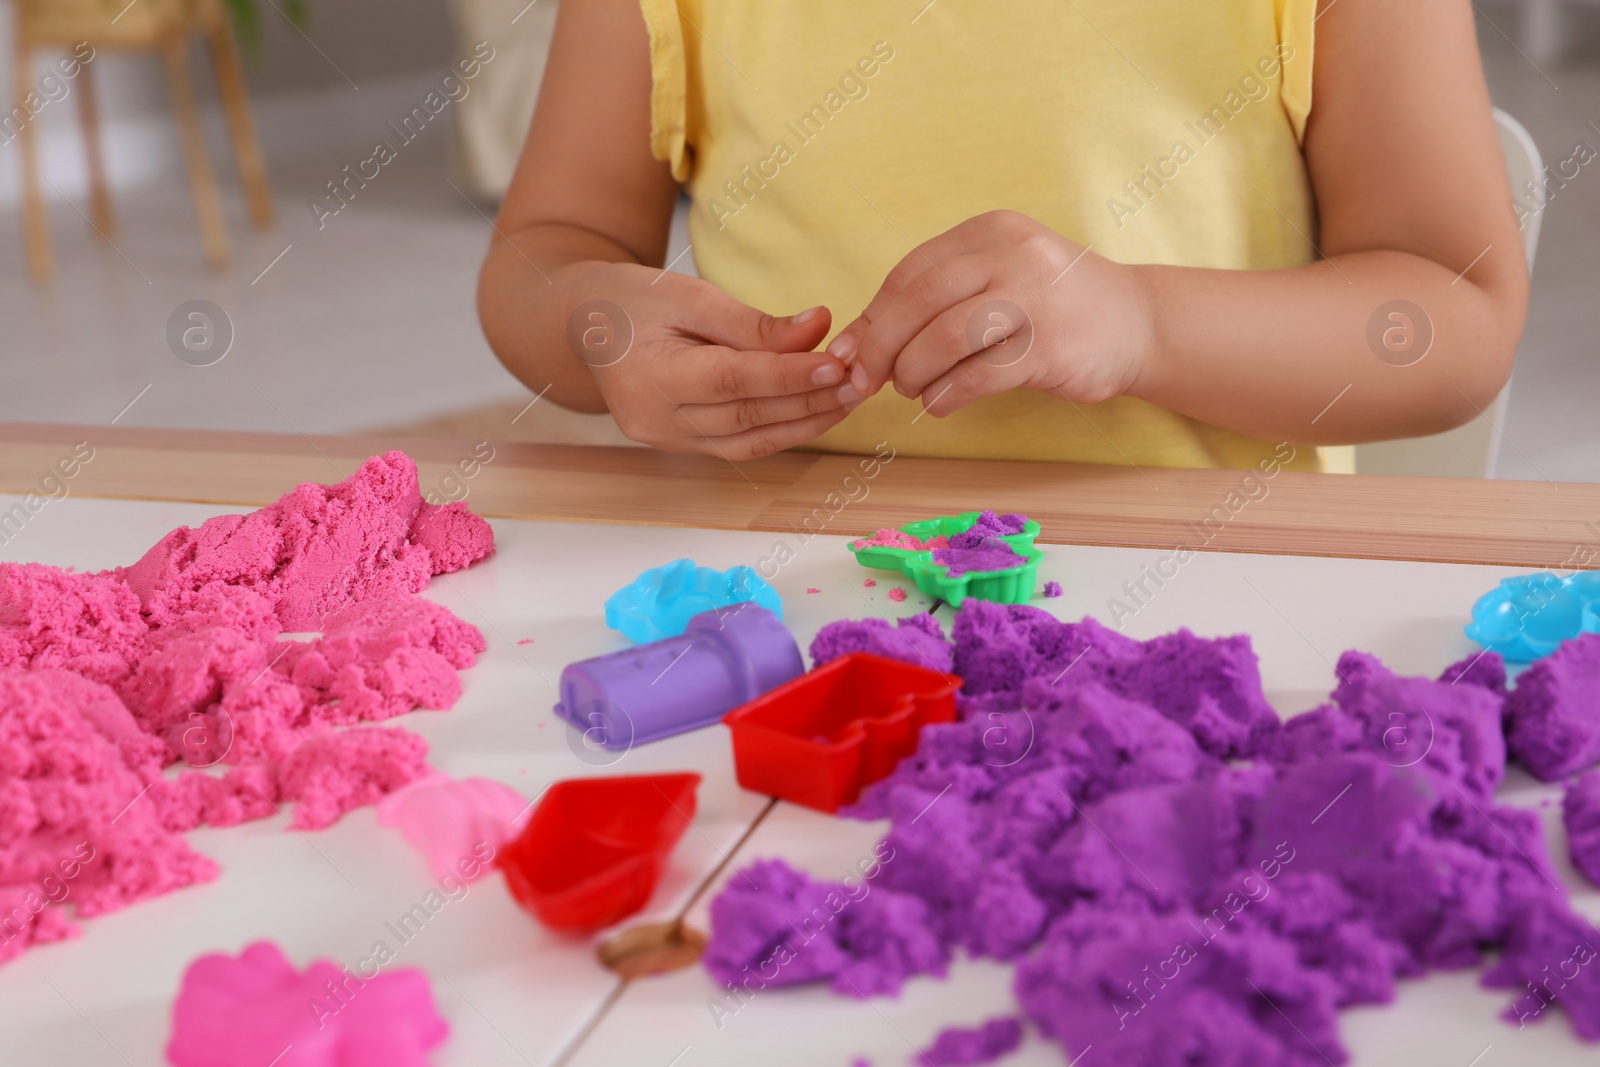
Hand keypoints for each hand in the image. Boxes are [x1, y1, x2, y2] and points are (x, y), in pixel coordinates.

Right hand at [569, 263, 859, 457]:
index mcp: (652, 377)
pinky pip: (743, 444)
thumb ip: (753, 322)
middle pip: (748, 416)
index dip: (789, 376)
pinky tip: (820, 410)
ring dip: (808, 422)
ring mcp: (668, 441)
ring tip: (852, 396)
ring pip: (752, 440)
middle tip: (861, 380)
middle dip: (810, 401)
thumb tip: (819, 327)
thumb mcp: (690, 295)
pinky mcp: (682, 446)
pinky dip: (785, 429)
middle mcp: (657, 420)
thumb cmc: (635, 300)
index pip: (733, 381)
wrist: (585, 325)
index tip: (837, 363)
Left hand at [826, 211, 1155, 417]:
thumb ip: (936, 299)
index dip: (872, 317)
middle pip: (918, 301)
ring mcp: (1035, 298)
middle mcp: (1012, 254)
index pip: (909, 273)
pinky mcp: (1050, 346)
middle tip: (865, 381)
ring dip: (913, 373)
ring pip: (944, 338)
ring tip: (912, 390)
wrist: (1138, 323)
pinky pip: (978, 375)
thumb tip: (857, 342)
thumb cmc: (1051, 307)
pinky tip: (941, 404)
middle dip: (880, 348)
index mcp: (990, 231)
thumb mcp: (999, 277)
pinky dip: (946, 396)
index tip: (849, 354)